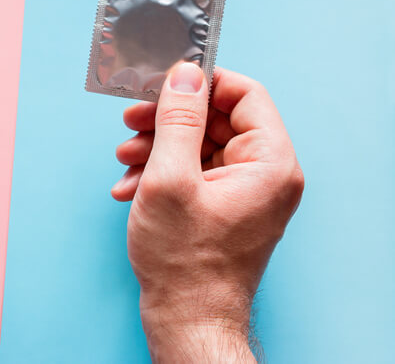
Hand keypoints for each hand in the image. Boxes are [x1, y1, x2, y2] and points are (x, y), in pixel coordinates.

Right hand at [112, 63, 303, 362]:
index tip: (164, 83)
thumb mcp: (170, 178)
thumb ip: (178, 120)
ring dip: (158, 148)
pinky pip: (195, 173)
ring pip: (200, 146)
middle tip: (132, 122)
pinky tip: (131, 188)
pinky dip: (162, 174)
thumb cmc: (184, 261)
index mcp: (269, 163)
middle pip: (217, 120)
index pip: (245, 94)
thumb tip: (185, 74)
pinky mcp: (224, 207)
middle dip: (168, 121)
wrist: (186, 320)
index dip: (202, 82)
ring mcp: (245, 193)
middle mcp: (265, 175)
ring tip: (125, 161)